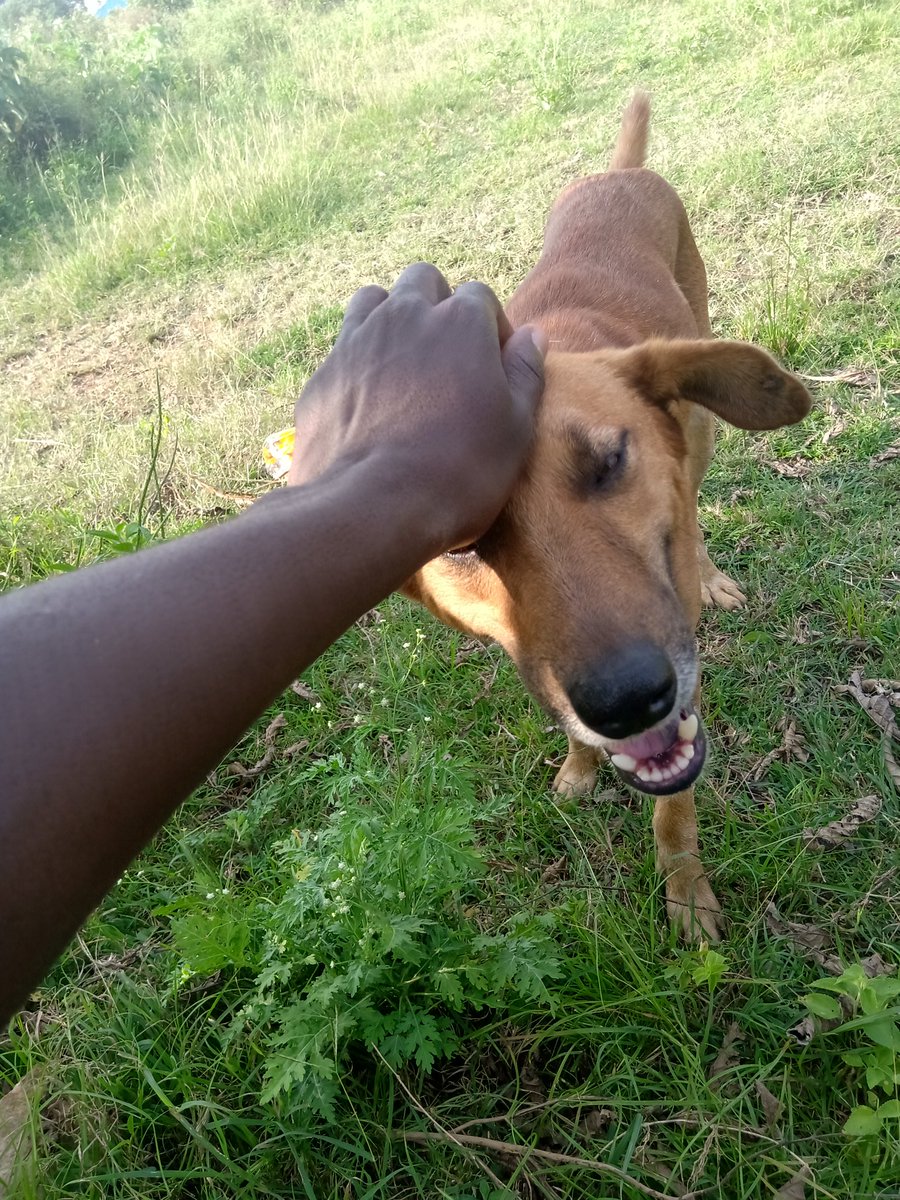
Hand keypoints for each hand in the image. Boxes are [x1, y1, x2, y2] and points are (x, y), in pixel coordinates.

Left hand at [287, 263, 545, 552]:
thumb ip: (525, 374)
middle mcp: (405, 315)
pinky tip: (368, 400)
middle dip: (438, 305)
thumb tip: (532, 336)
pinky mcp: (322, 374)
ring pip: (374, 301)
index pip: (480, 296)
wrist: (371, 507)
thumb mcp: (516, 429)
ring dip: (391, 318)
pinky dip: (358, 360)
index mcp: (460, 321)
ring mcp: (356, 340)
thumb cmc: (458, 470)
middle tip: (447, 354)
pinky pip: (342, 347)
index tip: (492, 364)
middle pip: (423, 282)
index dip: (490, 327)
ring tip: (404, 362)